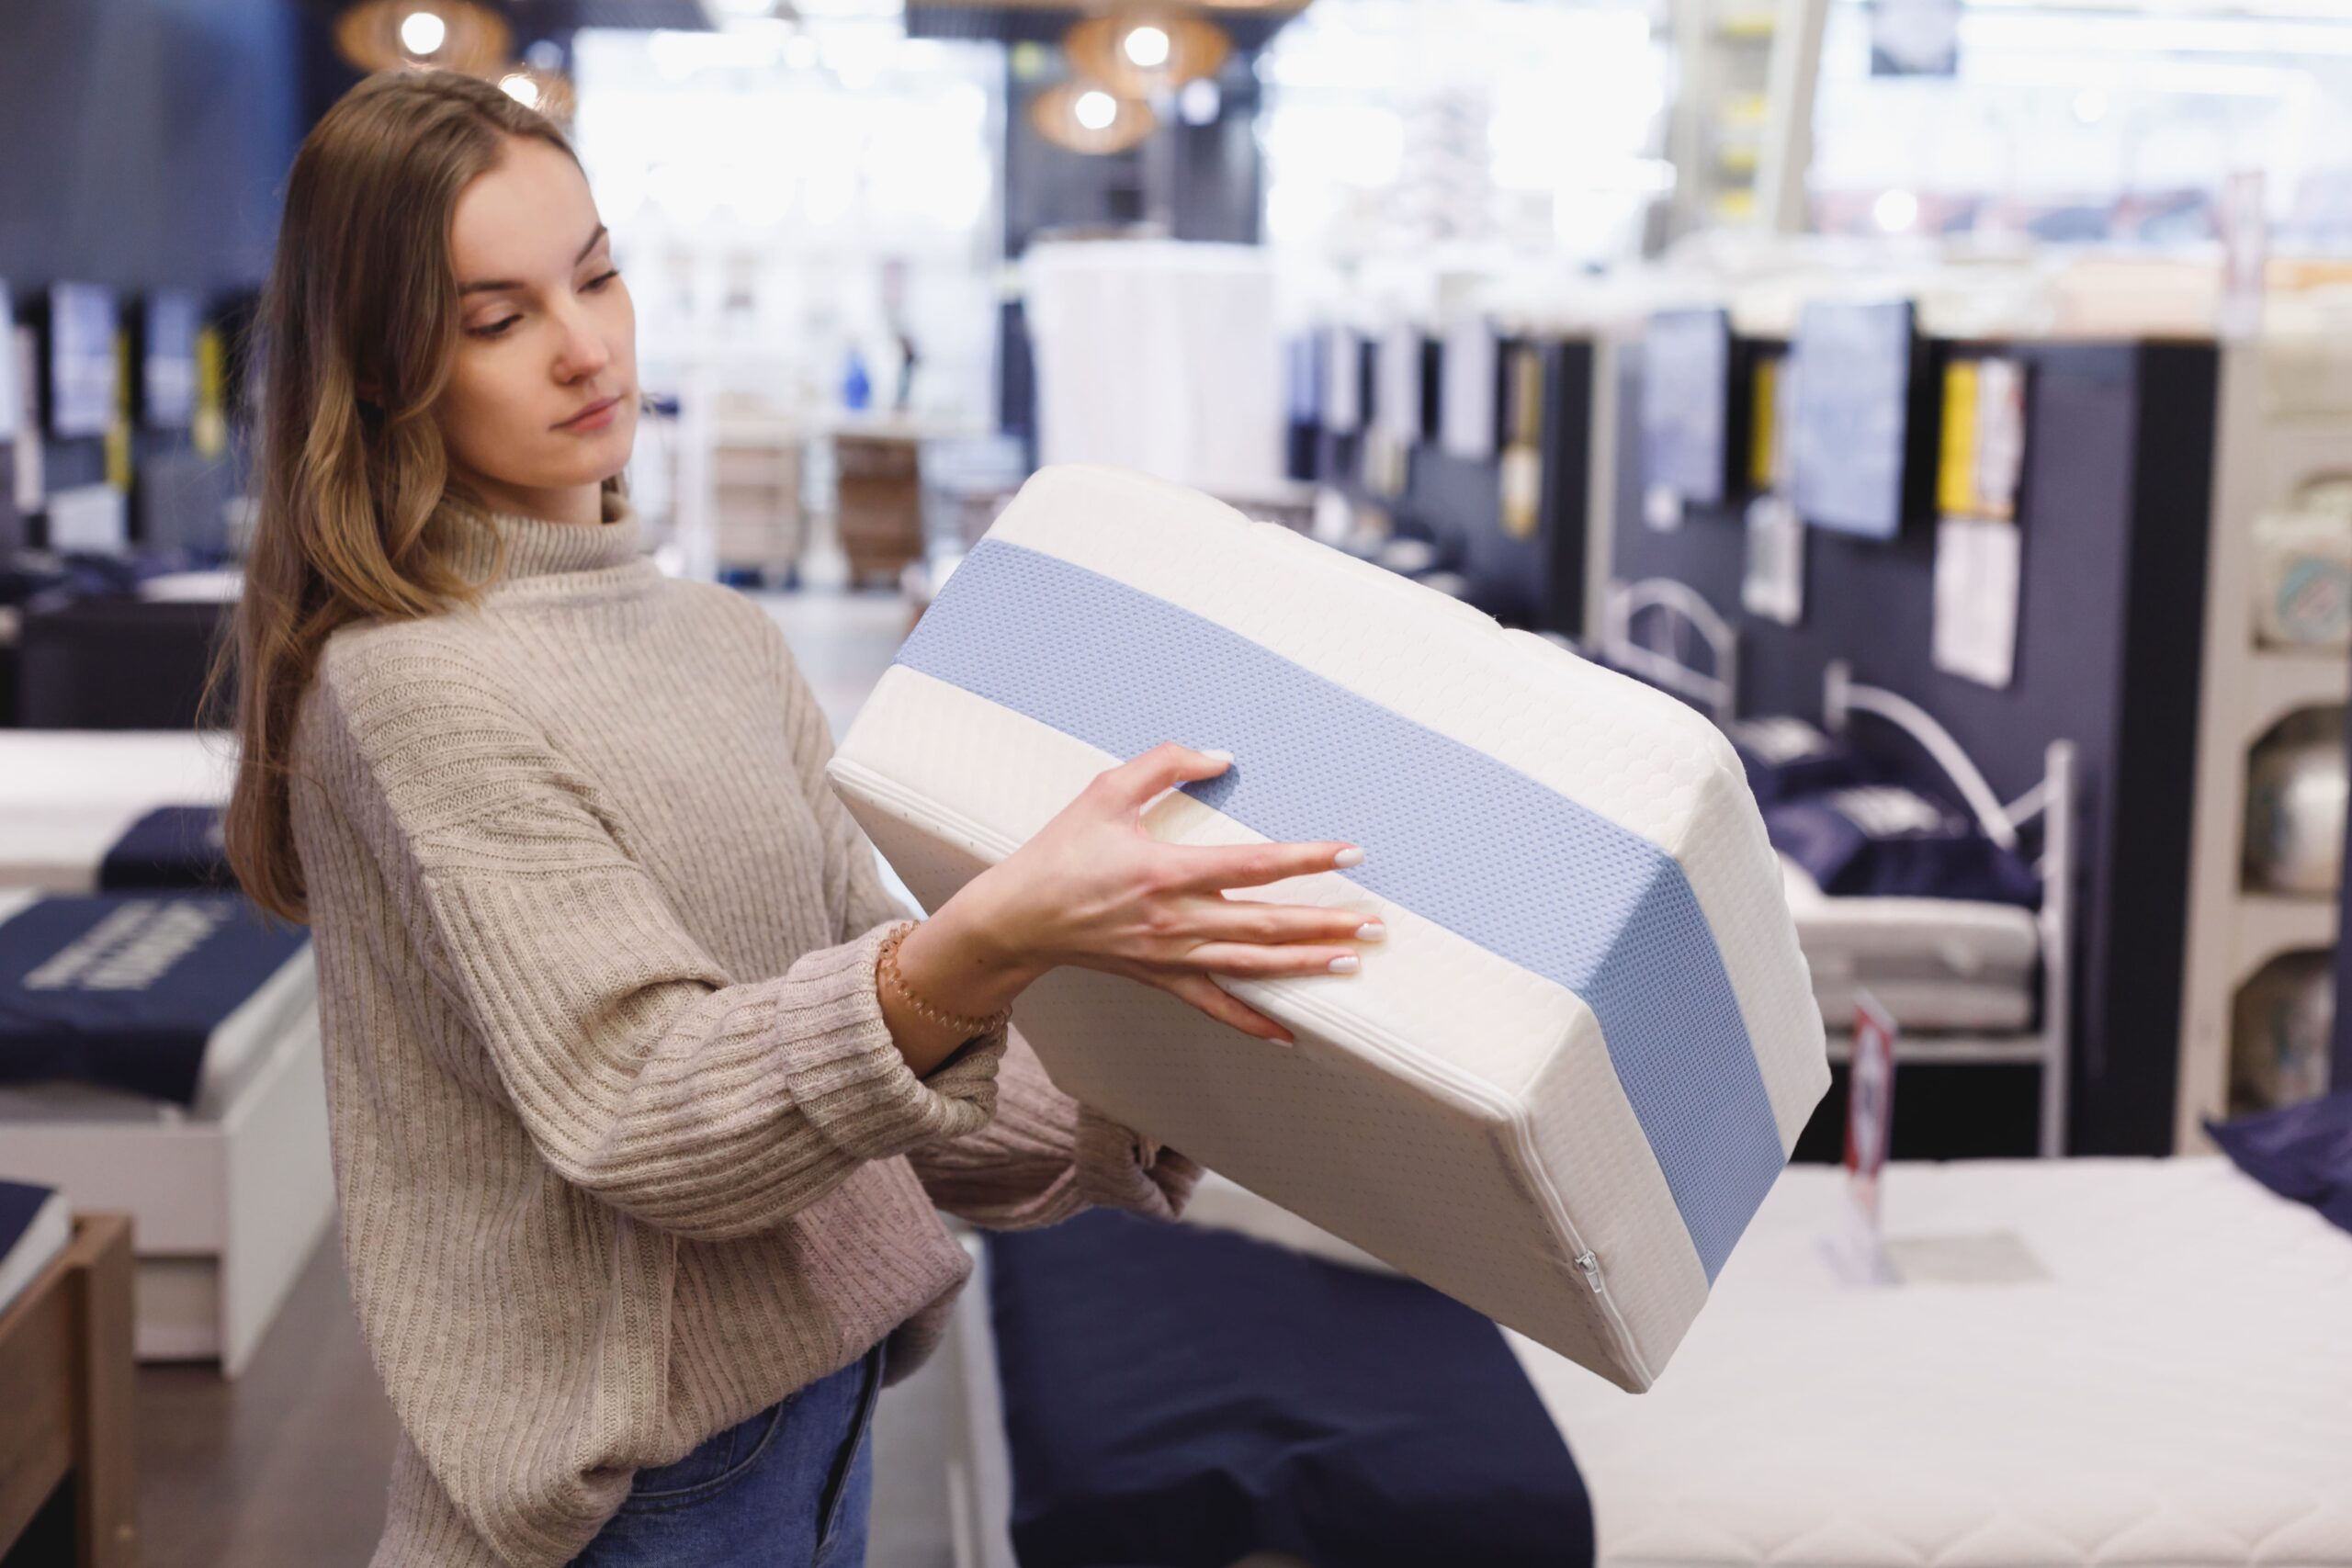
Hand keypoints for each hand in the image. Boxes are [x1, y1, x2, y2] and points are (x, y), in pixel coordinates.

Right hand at [903, 743, 1377, 1044]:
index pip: (1255, 865)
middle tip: (1375, 923)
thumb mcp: (1106, 791)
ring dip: (1306, 964)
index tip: (1350, 853)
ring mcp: (1173, 955)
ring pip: (1254, 963)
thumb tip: (1220, 756)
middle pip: (1268, 923)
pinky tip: (1290, 1034)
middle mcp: (1178, 919)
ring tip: (1352, 961)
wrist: (1019, 917)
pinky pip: (1215, 1005)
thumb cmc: (1061, 851)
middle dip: (1327, 923)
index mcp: (1169, 871)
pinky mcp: (1162, 978)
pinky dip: (1253, 1022)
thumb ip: (1164, 764)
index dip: (1308, 858)